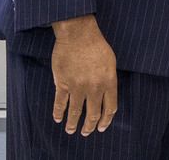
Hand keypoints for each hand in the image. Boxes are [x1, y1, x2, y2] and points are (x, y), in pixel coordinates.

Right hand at [51, 14, 117, 135]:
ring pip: (75, 112)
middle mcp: (94, 88)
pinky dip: (58, 113)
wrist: (79, 35)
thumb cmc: (96, 45)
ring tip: (71, 130)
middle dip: (89, 126)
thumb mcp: (111, 63)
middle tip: (86, 133)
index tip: (102, 127)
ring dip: (72, 124)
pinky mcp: (63, 83)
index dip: (106, 120)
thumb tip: (106, 93)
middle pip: (92, 114)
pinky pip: (60, 103)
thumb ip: (108, 80)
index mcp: (109, 82)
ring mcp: (78, 87)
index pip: (110, 108)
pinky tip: (57, 119)